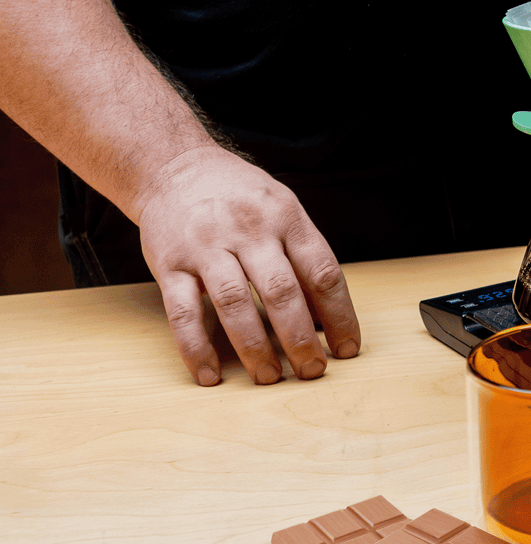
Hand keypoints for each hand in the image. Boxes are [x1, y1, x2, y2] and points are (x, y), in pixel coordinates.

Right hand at [136, 145, 360, 386]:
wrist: (174, 166)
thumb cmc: (239, 195)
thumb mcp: (282, 209)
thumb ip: (303, 256)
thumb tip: (326, 314)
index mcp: (286, 217)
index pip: (322, 272)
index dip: (340, 315)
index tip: (348, 347)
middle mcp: (249, 229)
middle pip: (282, 292)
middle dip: (300, 338)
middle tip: (312, 370)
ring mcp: (207, 246)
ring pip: (235, 303)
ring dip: (255, 348)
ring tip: (270, 377)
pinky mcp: (169, 263)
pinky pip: (184, 313)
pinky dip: (197, 348)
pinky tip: (210, 375)